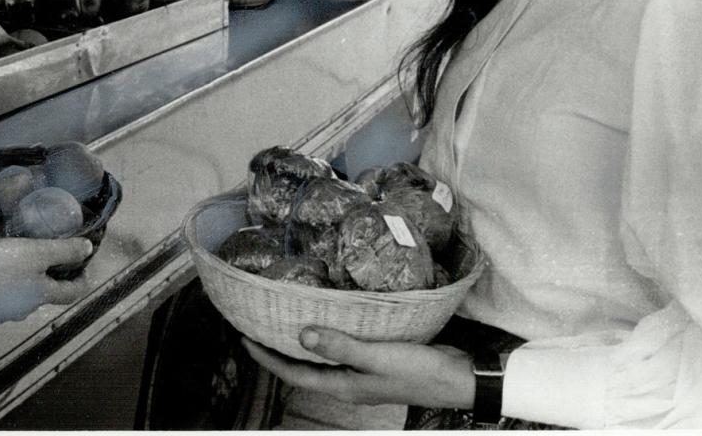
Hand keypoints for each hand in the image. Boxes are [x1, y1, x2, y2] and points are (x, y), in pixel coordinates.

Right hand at [0, 237, 92, 323]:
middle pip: (47, 293)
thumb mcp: (37, 252)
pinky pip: (2, 297)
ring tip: (16, 259)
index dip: (83, 280)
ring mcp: (5, 313)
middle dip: (50, 277)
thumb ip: (63, 251)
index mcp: (43, 294)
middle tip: (46, 255)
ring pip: (23, 296)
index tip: (84, 266)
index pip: (73, 292)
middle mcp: (27, 309)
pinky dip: (5, 285)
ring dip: (25, 281)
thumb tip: (88, 249)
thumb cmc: (2, 270)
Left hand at [241, 327, 474, 408]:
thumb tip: (301, 336)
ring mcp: (363, 372)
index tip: (244, 339)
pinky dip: (330, 334)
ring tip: (286, 316)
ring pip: (323, 357)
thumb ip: (340, 347)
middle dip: (280, 349)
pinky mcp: (376, 359)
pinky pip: (343, 347)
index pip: (295, 374)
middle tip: (259, 323)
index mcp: (343, 385)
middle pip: (305, 368)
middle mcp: (349, 381)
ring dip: (304, 341)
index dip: (268, 358)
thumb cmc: (417, 371)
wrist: (457, 377)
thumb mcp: (376, 357)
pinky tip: (330, 316)